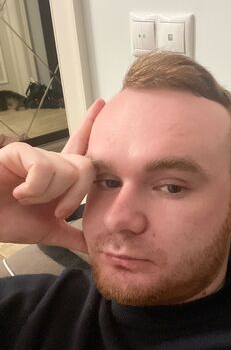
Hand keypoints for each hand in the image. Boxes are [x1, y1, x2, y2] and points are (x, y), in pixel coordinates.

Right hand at [0, 99, 104, 252]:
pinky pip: (44, 167)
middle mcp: (50, 162)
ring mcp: (34, 156)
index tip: (103, 102)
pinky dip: (34, 188)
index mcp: (59, 177)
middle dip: (77, 194)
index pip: (81, 148)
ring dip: (49, 194)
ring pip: (67, 169)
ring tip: (27, 200)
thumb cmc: (7, 221)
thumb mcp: (47, 231)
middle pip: (86, 165)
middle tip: (58, 210)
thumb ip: (71, 235)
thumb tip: (93, 246)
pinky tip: (18, 193)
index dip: (91, 126)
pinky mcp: (18, 152)